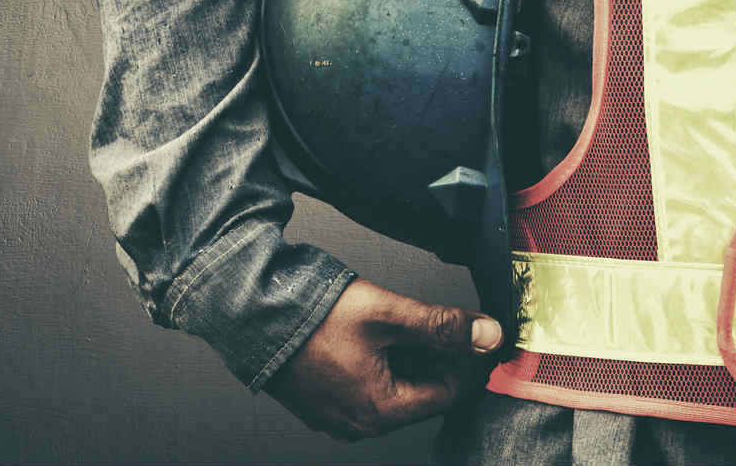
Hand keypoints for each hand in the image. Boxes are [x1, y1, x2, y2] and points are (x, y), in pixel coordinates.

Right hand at [263, 278, 502, 441]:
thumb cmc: (308, 316)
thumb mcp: (386, 313)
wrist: (247, 312)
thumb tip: (488, 334)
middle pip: (419, 390)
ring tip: (383, 319)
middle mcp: (358, 423)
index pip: (448, 391)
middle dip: (427, 353)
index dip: (459, 356)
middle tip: (416, 317)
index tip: (460, 328)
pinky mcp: (318, 400)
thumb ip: (441, 324)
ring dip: (399, 354)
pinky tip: (359, 332)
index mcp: (380, 411)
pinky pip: (361, 385)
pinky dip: (371, 360)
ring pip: (391, 386)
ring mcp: (334, 415)